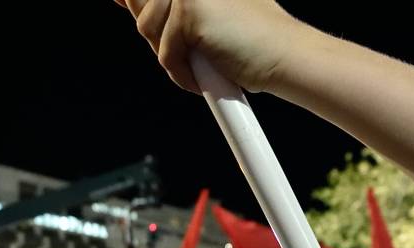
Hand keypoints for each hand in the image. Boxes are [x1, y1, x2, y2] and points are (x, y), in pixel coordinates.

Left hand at [117, 0, 298, 94]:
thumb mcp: (203, 14)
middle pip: (141, 8)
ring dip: (172, 55)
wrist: (283, 55)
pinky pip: (165, 54)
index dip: (136, 3)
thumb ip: (165, 4)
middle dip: (161, 36)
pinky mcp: (188, 10)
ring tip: (204, 59)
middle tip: (197, 48)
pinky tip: (208, 73)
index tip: (129, 6)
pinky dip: (183, 73)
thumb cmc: (251, 38)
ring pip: (148, 30)